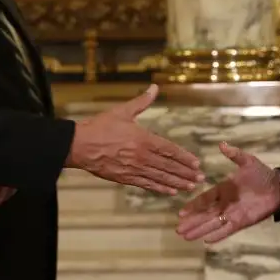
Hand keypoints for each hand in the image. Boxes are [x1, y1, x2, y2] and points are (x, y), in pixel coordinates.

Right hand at [68, 85, 204, 195]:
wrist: (79, 145)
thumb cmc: (100, 126)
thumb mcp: (123, 111)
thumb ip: (142, 102)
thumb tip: (154, 88)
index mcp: (143, 139)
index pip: (169, 150)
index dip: (184, 157)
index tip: (196, 163)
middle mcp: (141, 156)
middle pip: (168, 166)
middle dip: (185, 173)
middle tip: (201, 179)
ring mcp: (133, 169)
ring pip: (160, 177)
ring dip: (177, 182)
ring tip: (190, 187)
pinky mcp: (125, 178)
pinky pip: (146, 184)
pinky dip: (160, 188)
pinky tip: (171, 191)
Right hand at [175, 145, 279, 243]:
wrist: (279, 187)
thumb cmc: (262, 174)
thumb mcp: (248, 162)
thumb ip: (235, 155)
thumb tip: (222, 144)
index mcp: (223, 189)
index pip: (204, 199)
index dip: (193, 206)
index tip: (180, 213)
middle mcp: (225, 203)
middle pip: (205, 214)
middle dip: (192, 222)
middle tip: (177, 230)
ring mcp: (232, 214)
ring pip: (212, 223)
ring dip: (200, 230)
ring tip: (185, 237)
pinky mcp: (242, 222)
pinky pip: (227, 229)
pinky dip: (218, 235)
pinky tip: (206, 241)